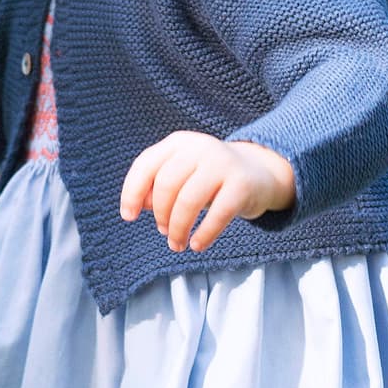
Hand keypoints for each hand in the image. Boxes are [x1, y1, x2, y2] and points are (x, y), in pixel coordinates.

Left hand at [120, 132, 295, 253]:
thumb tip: (142, 206)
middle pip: (167, 185)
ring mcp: (223, 163)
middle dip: (161, 215)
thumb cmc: (210, 180)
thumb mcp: (182, 177)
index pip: (146, 165)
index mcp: (179, 143)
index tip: (129, 217)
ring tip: (178, 244)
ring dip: (178, 229)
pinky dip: (204, 234)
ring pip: (188, 201)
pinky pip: (217, 214)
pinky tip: (198, 245)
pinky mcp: (242, 184)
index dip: (132, 193)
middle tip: (164, 233)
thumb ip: (158, 188)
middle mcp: (200, 147)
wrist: (259, 173)